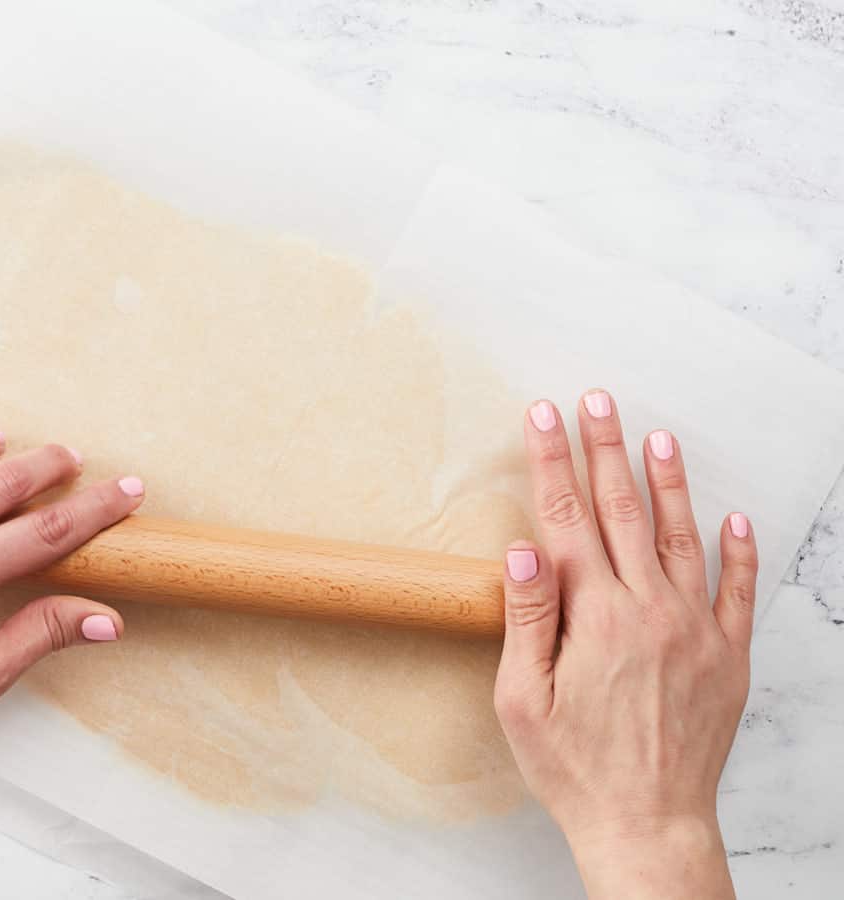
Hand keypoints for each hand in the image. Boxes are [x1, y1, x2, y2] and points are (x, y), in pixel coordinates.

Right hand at [493, 391, 755, 898]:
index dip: (552, 461)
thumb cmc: (575, 768)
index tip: (543, 416)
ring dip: (668, 484)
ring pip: (681, 538)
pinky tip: (734, 519)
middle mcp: (649, 611)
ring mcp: (695, 631)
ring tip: (658, 437)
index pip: (566, 518)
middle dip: (604, 450)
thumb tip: (524, 550)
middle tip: (596, 401)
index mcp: (594, 617)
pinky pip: (736, 593)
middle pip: (621, 512)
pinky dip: (737, 552)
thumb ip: (527, 619)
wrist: (648, 825)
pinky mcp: (727, 658)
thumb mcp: (523, 701)